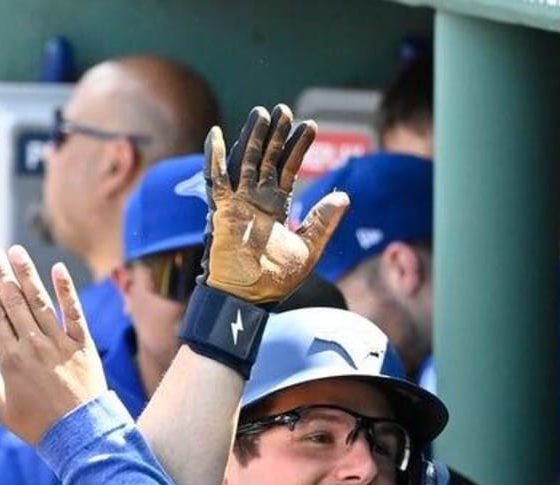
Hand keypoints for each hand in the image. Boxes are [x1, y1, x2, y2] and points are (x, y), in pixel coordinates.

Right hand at [0, 245, 106, 444]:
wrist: (81, 435)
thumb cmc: (40, 427)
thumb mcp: (5, 411)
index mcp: (9, 360)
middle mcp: (32, 345)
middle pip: (13, 302)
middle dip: (3, 275)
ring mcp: (58, 342)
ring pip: (39, 301)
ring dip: (26, 273)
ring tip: (16, 252)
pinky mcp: (82, 344)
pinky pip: (73, 311)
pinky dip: (65, 289)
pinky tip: (57, 268)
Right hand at [202, 103, 348, 302]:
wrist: (250, 298)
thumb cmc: (276, 280)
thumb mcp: (309, 249)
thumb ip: (324, 221)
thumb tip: (345, 196)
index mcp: (275, 207)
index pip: (288, 169)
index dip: (298, 147)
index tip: (310, 126)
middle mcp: (256, 200)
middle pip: (266, 159)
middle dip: (276, 135)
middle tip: (283, 110)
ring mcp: (238, 203)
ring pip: (245, 162)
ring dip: (252, 138)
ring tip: (262, 114)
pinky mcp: (223, 210)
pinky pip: (216, 180)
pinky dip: (214, 158)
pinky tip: (216, 135)